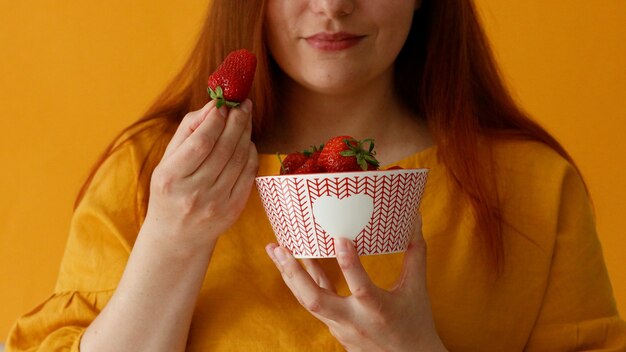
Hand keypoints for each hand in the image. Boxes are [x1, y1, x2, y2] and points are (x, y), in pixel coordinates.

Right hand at [144, 99, 257, 250]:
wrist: (177, 236)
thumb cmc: (171, 190)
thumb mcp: (167, 161)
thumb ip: (188, 130)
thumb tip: (214, 105)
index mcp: (170, 177)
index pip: (201, 142)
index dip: (216, 119)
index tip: (223, 103)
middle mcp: (193, 192)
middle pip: (224, 148)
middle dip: (237, 121)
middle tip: (243, 103)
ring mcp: (216, 203)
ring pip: (239, 159)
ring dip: (246, 134)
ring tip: (245, 117)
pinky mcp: (233, 210)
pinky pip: (248, 174)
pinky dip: (251, 153)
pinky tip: (247, 141)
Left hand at [266, 215, 446, 350]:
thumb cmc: (415, 323)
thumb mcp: (417, 289)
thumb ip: (415, 254)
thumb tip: (414, 221)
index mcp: (378, 310)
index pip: (360, 286)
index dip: (349, 263)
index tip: (339, 237)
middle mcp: (354, 321)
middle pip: (316, 300)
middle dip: (295, 273)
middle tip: (280, 248)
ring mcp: (340, 327)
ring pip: (308, 302)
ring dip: (290, 275)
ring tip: (275, 250)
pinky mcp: (335, 328)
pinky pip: (314, 303)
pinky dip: (303, 283)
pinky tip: (294, 264)